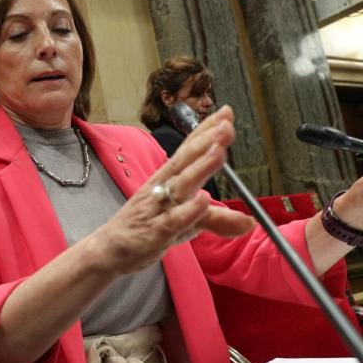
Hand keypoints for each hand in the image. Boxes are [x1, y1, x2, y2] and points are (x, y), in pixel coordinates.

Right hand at [87, 106, 254, 273]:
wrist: (112, 250)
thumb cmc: (149, 227)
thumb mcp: (186, 221)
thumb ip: (218, 219)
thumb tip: (250, 221)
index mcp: (168, 178)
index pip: (188, 149)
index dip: (206, 130)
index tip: (226, 112)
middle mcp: (162, 188)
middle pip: (185, 160)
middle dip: (207, 141)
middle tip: (226, 124)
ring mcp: (158, 209)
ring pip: (181, 185)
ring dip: (201, 167)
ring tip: (219, 152)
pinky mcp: (156, 233)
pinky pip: (174, 220)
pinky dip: (189, 210)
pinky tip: (203, 200)